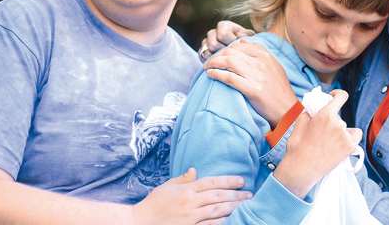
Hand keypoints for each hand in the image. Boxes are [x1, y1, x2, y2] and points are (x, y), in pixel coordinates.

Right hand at [133, 168, 251, 224]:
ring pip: (217, 211)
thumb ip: (183, 179)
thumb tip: (195, 170)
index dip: (228, 180)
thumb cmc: (153, 204)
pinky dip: (221, 223)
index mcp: (186, 190)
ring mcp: (190, 217)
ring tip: (246, 206)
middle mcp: (190, 202)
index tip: (241, 180)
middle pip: (218, 196)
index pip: (212, 182)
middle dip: (236, 195)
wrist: (139, 223)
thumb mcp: (166, 187)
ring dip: (233, 208)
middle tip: (250, 194)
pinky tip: (232, 220)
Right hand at [199, 21, 254, 60]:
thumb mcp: (248, 36)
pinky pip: (202, 56)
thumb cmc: (243, 41)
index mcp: (223, 26)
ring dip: (217, 58)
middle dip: (223, 52)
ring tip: (226, 59)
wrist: (237, 48)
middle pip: (213, 44)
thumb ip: (247, 35)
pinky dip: (210, 61)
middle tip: (232, 55)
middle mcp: (212, 32)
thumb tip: (240, 35)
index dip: (230, 43)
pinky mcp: (202, 50)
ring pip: (207, 52)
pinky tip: (219, 63)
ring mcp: (206, 41)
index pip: (222, 35)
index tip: (237, 47)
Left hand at [204, 39, 296, 127]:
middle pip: (231, 52)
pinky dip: (217, 74)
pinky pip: (229, 77)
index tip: (218, 56)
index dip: (225, 49)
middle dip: (217, 55)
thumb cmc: (279, 89)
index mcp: (266, 55)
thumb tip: (243, 41)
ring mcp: (257, 75)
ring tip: (207, 67)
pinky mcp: (252, 89)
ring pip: (228, 62)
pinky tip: (211, 75)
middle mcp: (261, 62)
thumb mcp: (273, 66)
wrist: (287, 110)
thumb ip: (259, 52)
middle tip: (209, 62)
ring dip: (213, 63)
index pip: (239, 45)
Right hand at [273, 89, 362, 198]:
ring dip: (338, 129)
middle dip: (330, 118)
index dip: (337, 94)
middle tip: (321, 128)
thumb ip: (311, 110)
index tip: (332, 97)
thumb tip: (317, 107)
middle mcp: (339, 124)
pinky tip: (340, 141)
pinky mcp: (350, 148)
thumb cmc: (298, 146)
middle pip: (338, 115)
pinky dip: (350, 136)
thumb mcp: (300, 121)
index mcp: (326, 115)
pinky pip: (355, 136)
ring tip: (327, 140)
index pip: (341, 96)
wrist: (300, 169)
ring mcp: (346, 137)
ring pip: (345, 126)